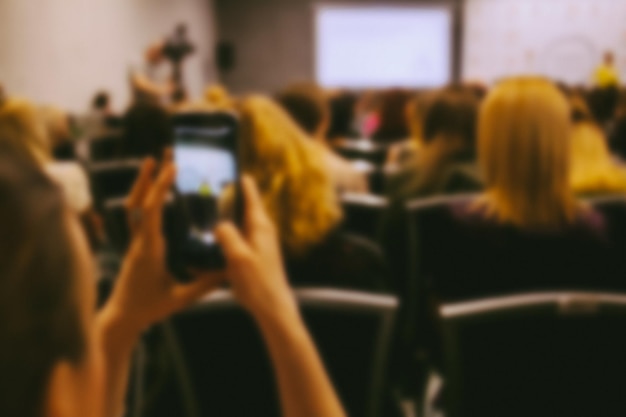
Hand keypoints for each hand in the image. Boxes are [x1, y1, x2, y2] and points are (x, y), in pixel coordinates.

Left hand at [105, 159, 224, 333]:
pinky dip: (144, 198)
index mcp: (149, 249)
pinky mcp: (136, 245)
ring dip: (142, 183)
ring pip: (133, 206)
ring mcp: (135, 242)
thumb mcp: (180, 298)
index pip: (152, 212)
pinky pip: (137, 216)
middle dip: (151, 176)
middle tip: (163, 153)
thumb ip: (205, 285)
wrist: (122, 318)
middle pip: (139, 201)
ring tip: (153, 162)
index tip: (172, 167)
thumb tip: (228, 270)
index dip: (161, 187)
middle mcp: (139, 241)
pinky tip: (153, 191)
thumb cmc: (149, 309)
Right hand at [216, 176, 296, 320]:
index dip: (240, 181)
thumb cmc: (259, 284)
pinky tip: (210, 245)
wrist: (273, 308)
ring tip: (204, 214)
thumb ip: (227, 235)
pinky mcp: (254, 255)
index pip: (250, 194)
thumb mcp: (237, 257)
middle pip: (243, 207)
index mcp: (260, 226)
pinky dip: (225, 238)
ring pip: (239, 224)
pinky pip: (237, 240)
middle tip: (207, 190)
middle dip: (227, 199)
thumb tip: (219, 224)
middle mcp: (262, 230)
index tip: (230, 167)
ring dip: (224, 219)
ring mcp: (259, 243)